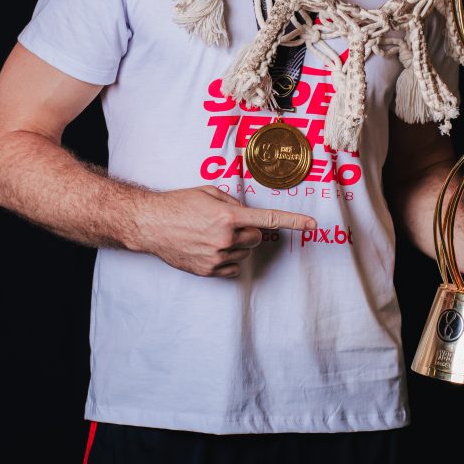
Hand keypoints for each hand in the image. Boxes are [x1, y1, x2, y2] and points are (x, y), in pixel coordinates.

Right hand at [140, 185, 315, 277]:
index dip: (293, 222)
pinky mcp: (208, 270)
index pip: (268, 220)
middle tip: (230, 224)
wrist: (150, 224)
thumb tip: (246, 213)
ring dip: (236, 245)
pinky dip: (228, 260)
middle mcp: (225, 238)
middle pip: (256, 238)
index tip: (312, 225)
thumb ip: (232, 202)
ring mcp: (216, 256)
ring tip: (212, 235)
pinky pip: (233, 268)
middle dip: (249, 231)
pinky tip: (210, 249)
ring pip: (244, 253)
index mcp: (228, 216)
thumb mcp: (208, 192)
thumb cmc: (178, 204)